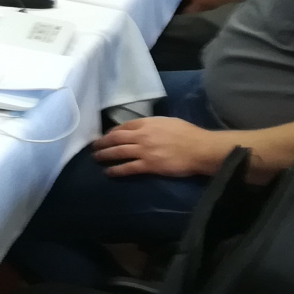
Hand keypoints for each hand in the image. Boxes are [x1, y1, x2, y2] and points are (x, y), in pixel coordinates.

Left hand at [92, 117, 227, 177]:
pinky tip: (108, 172)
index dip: (112, 132)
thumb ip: (154, 125)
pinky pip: (128, 168)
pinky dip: (116, 170)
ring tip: (96, 158)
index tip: (106, 136)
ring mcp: (144, 150)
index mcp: (148, 123)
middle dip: (102, 142)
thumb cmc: (188, 134)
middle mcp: (142, 135)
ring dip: (105, 155)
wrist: (199, 148)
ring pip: (118, 152)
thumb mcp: (168, 122)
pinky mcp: (149, 165)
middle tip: (93, 147)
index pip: (124, 126)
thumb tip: (145, 128)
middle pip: (116, 138)